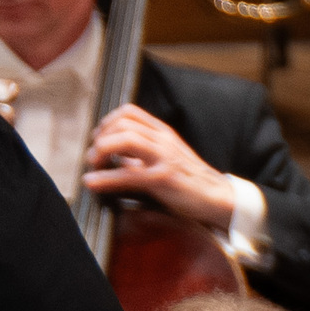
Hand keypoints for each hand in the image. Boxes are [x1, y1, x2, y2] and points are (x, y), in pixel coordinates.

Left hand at [83, 104, 235, 229]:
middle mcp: (163, 140)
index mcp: (162, 133)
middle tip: (93, 157)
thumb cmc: (188, 180)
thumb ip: (139, 154)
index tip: (98, 138)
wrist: (218, 198)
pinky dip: (104, 178)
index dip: (107, 122)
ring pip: (125, 140)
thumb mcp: (163, 158)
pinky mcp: (163, 178)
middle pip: (123, 123)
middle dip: (100, 138)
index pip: (129, 112)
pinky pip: (128, 174)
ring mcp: (164, 157)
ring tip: (93, 165)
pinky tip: (91, 182)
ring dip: (100, 151)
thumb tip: (111, 156)